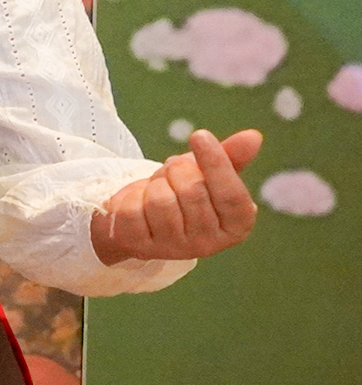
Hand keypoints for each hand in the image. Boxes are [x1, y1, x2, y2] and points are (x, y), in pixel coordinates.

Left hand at [91, 128, 262, 263]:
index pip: (231, 194)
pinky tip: (138, 203)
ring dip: (155, 183)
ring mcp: (174, 249)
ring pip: (160, 200)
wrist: (142, 217)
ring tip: (157, 188)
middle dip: (177, 169)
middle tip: (172, 172)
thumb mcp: (209, 172)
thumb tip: (253, 137)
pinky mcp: (140, 248)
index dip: (216, 162)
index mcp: (237, 226)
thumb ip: (232, 156)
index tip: (200, 135)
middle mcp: (209, 244)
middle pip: (192, 191)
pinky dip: (131, 196)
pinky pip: (132, 211)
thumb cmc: (182, 191)